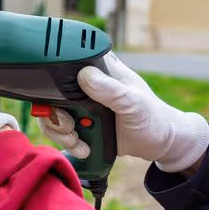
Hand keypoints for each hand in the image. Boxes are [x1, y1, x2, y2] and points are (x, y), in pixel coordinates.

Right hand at [39, 52, 208, 172]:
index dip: (52, 76)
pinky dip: (66, 142)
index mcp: (99, 69)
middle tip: (69, 127)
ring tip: (77, 142)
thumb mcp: (134, 103)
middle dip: (54, 114)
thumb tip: (84, 75)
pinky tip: (83, 148)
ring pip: (50, 113)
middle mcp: (84, 84)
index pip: (65, 61)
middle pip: (49, 92)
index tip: (59, 96)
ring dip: (59, 132)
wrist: (158, 144)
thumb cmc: (152, 117)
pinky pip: (59, 130)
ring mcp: (79, 104)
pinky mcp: (79, 122)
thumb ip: (111, 90)